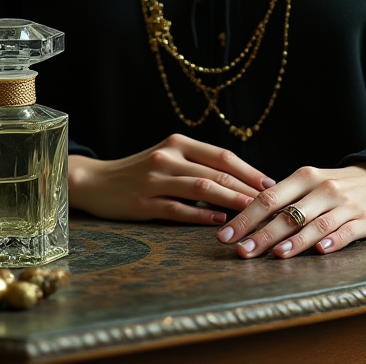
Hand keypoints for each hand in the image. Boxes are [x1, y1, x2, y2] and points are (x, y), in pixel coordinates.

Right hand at [69, 133, 275, 225]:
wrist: (95, 181)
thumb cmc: (139, 170)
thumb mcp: (168, 157)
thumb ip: (197, 164)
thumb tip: (239, 179)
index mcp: (178, 144)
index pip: (221, 156)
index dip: (248, 170)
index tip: (270, 183)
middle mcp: (168, 158)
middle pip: (216, 172)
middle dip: (246, 188)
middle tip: (269, 201)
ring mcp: (155, 180)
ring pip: (202, 190)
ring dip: (231, 200)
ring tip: (252, 212)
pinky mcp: (143, 203)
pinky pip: (178, 210)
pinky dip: (201, 216)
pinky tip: (220, 221)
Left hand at [216, 163, 365, 257]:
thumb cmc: (335, 185)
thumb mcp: (309, 182)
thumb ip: (284, 197)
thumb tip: (245, 216)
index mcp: (304, 176)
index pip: (268, 198)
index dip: (245, 217)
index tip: (226, 236)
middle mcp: (322, 188)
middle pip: (288, 213)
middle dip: (263, 234)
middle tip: (243, 252)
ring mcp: (344, 204)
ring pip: (316, 224)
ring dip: (295, 241)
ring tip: (276, 255)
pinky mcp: (365, 220)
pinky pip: (347, 232)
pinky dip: (333, 241)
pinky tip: (321, 251)